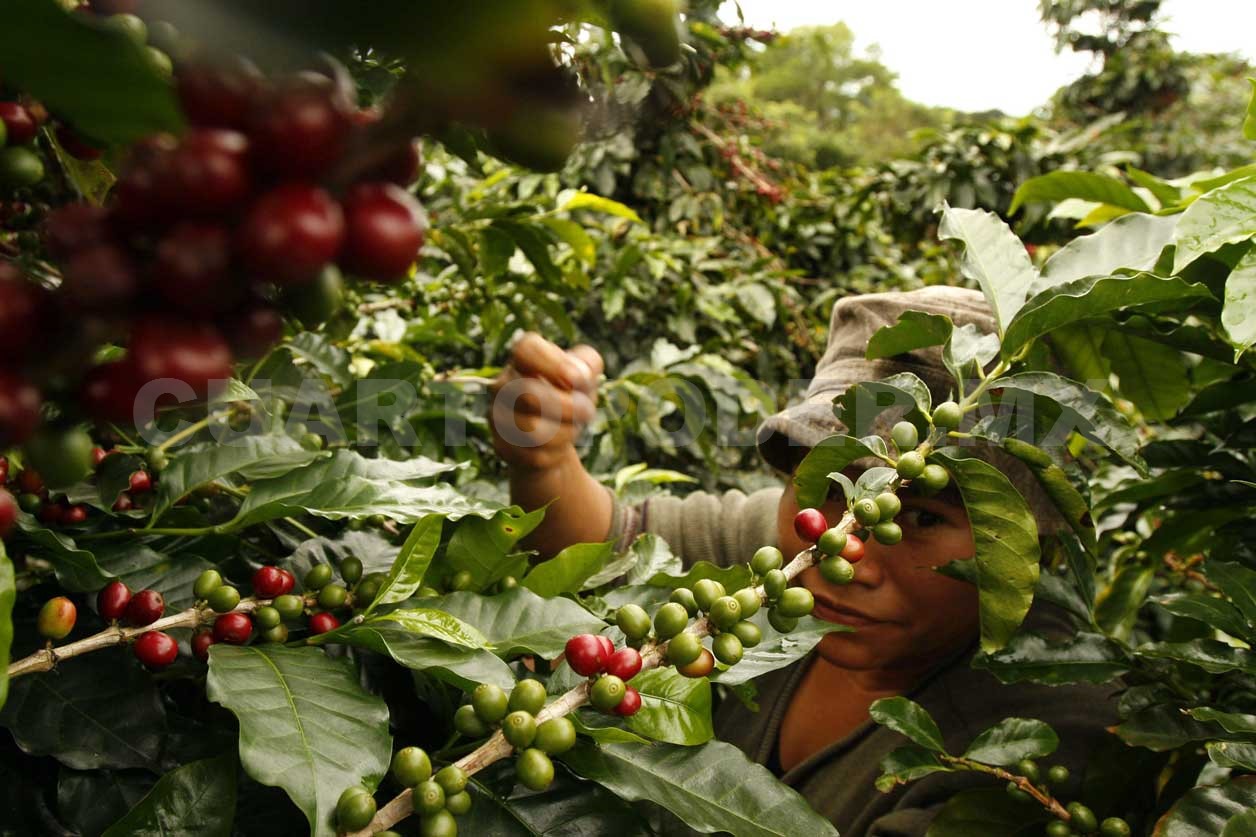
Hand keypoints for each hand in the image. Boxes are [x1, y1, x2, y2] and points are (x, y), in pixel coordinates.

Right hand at [489, 333, 602, 470]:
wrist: (551, 440)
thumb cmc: (569, 398)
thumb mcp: (585, 376)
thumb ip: (588, 364)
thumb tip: (579, 376)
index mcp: (523, 360)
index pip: (525, 349)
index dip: (554, 363)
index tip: (577, 380)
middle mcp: (503, 385)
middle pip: (528, 393)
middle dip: (568, 406)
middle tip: (587, 410)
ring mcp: (499, 417)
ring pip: (532, 429)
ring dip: (566, 431)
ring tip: (574, 427)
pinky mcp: (503, 447)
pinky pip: (534, 453)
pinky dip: (557, 450)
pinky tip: (560, 444)